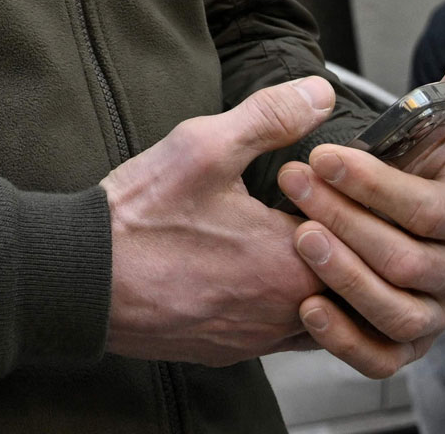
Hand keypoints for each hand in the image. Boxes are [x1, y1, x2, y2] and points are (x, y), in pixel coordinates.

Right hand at [102, 74, 331, 364]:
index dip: (353, 206)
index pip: (362, 241)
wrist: (81, 280)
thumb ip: (270, 117)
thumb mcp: (204, 148)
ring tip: (290, 239)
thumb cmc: (139, 217)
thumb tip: (319, 92)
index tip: (330, 181)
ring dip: (315, 280)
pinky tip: (256, 273)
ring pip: (321, 317)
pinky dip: (283, 306)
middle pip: (348, 285)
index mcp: (292, 263)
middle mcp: (286, 312)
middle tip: (316, 208)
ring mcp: (257, 339)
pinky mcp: (229, 352)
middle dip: (342, 245)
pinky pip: (281, 336)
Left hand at [276, 40, 444, 378]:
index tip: (323, 156)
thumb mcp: (434, 123)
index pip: (428, 210)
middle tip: (293, 185)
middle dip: (346, 221)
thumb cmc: (406, 167)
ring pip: (394, 310)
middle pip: (406, 260)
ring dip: (343, 275)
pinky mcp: (402, 348)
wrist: (383, 217)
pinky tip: (306, 304)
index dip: (376, 185)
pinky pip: (379, 357)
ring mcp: (434, 315)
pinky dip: (343, 338)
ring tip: (299, 237)